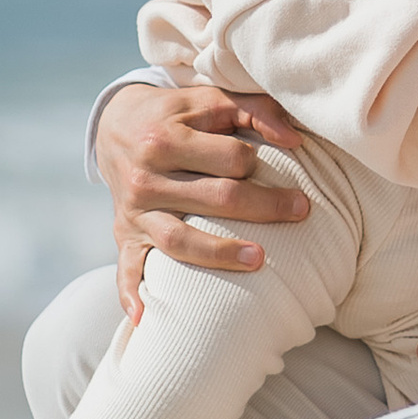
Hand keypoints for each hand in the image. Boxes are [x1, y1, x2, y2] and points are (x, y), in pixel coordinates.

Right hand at [96, 82, 307, 313]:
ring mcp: (134, 212)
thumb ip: (256, 110)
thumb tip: (295, 140)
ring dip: (221, 253)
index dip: (259, 161)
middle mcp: (145, 177)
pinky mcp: (124, 236)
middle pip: (217, 198)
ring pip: (179, 240)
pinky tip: (148, 318)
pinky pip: (126, 270)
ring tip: (261, 259)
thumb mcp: (209, 101)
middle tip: (302, 210)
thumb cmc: (177, 116)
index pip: (231, 158)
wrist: (115, 128)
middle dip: (266, 206)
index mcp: (164, 138)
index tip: (278, 166)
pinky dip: (132, 295)